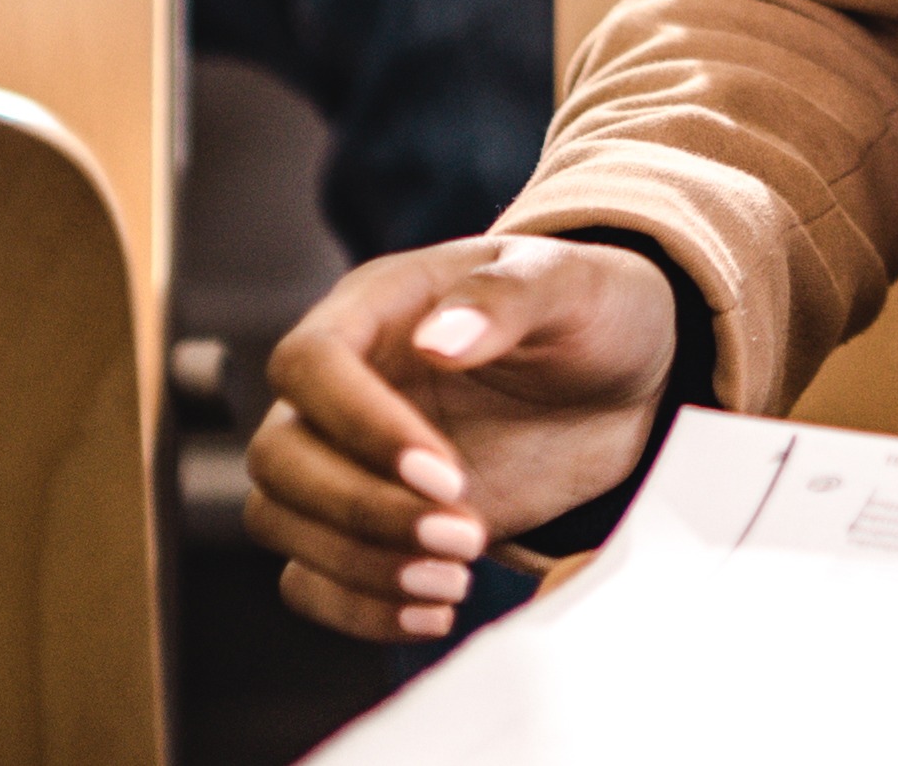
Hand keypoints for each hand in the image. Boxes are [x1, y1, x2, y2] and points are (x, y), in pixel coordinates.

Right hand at [243, 234, 680, 639]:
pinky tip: (432, 615)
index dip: (360, 426)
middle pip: (278, 456)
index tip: (447, 474)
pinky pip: (309, 576)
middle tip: (465, 536)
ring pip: (281, 519)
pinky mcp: (368, 523)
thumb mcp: (569, 284)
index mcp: (373, 310)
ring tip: (456, 581)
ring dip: (358, 565)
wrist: (619, 382)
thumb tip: (439, 337)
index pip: (308, 364)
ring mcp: (347, 458)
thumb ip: (505, 298)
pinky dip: (355, 608)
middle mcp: (341, 386)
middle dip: (363, 510)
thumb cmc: (587, 312)